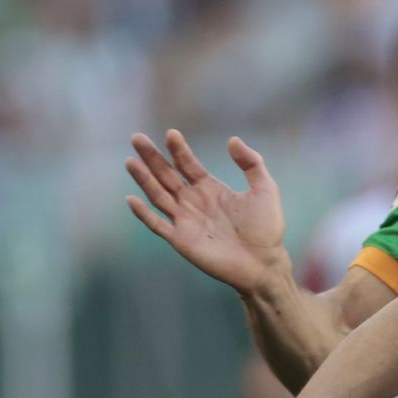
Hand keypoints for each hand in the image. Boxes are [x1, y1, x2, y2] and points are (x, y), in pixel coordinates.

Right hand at [125, 130, 287, 294]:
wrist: (264, 263)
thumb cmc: (266, 229)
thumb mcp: (265, 189)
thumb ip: (252, 162)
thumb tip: (232, 140)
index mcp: (210, 189)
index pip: (187, 164)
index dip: (178, 149)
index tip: (171, 134)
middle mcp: (194, 202)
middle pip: (166, 175)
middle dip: (152, 157)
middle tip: (136, 137)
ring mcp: (185, 220)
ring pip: (157, 195)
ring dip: (143, 179)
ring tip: (130, 160)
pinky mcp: (181, 240)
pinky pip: (157, 225)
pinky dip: (143, 213)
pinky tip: (132, 199)